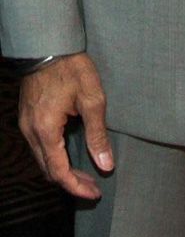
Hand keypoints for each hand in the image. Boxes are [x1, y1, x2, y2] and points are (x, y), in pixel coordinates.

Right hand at [18, 52, 113, 198]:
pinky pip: (39, 146)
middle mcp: (31, 132)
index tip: (95, 192)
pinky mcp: (28, 117)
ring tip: (85, 172)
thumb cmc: (72, 68)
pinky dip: (55, 156)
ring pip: (42, 159)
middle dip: (71, 182)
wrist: (48, 44)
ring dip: (62, 170)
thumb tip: (105, 164)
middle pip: (48, 170)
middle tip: (94, 185)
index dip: (76, 187)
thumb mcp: (92, 99)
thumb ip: (97, 134)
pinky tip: (71, 152)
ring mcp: (26, 124)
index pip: (58, 172)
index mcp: (46, 130)